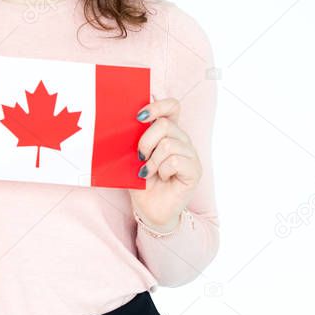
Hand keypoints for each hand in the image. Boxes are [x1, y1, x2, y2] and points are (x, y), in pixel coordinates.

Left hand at [129, 96, 202, 232]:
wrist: (149, 209)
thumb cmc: (140, 181)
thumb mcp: (132, 156)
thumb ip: (133, 138)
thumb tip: (120, 120)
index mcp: (168, 131)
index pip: (172, 106)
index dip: (157, 106)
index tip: (138, 117)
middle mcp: (182, 140)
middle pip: (165, 124)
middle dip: (145, 141)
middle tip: (140, 156)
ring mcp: (190, 154)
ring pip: (169, 144)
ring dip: (152, 160)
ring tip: (148, 171)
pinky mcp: (194, 170)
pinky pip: (175, 161)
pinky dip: (162, 170)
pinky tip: (160, 177)